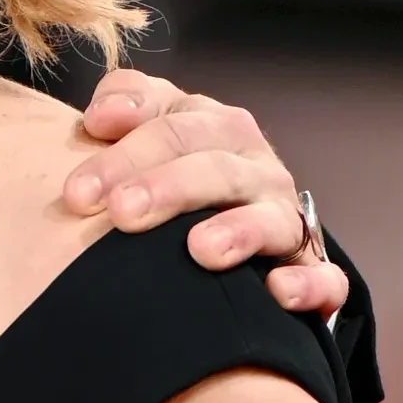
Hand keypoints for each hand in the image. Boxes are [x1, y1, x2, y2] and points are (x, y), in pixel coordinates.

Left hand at [65, 70, 348, 321]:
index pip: (174, 120)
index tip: (80, 178)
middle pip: (216, 164)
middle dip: (167, 185)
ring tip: (199, 250)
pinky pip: (323, 277)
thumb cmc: (167, 188)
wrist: (226, 247)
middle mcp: (253, 168)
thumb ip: (123, 110)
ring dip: (238, 230)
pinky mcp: (309, 271)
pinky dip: (307, 283)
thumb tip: (100, 116)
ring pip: (270, 217)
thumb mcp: (141, 141)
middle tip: (119, 211)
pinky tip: (277, 292)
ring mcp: (283, 218)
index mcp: (213, 130)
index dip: (128, 144)